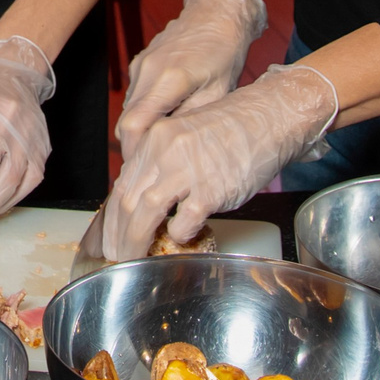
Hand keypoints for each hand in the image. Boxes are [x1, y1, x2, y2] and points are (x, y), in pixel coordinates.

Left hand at [95, 62, 339, 260]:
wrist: (269, 118)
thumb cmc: (231, 130)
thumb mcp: (184, 136)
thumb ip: (160, 163)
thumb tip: (142, 197)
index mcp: (155, 139)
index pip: (121, 184)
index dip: (112, 217)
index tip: (110, 236)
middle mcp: (165, 151)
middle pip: (126, 202)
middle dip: (118, 236)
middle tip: (115, 256)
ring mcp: (187, 170)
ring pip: (146, 214)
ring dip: (136, 243)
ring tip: (135, 261)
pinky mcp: (211, 189)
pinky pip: (184, 223)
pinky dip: (179, 235)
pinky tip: (182, 237)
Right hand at [116, 0, 268, 159]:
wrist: (216, 13)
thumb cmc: (224, 52)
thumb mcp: (218, 92)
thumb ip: (192, 119)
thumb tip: (175, 148)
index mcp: (168, 80)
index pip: (134, 126)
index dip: (133, 153)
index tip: (142, 171)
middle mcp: (147, 72)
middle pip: (126, 121)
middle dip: (134, 147)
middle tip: (151, 167)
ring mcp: (140, 65)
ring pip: (129, 109)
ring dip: (139, 130)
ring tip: (158, 149)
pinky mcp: (141, 63)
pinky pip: (135, 95)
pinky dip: (143, 113)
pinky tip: (162, 122)